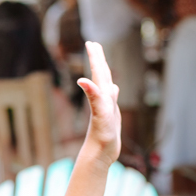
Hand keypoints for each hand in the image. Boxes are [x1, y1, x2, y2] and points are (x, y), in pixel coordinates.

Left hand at [77, 41, 121, 163]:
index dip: (95, 57)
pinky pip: (111, 98)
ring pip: (105, 84)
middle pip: (100, 74)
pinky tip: (113, 88)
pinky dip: (112, 90)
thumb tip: (82, 80)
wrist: (99, 153)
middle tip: (94, 44)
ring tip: (102, 62)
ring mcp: (106, 107)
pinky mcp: (110, 115)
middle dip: (98, 59)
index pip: (98, 72)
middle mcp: (102, 99)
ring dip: (104, 72)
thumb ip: (93, 96)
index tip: (90, 42)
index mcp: (100, 95)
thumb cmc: (100, 136)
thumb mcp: (99, 114)